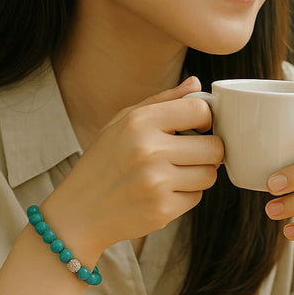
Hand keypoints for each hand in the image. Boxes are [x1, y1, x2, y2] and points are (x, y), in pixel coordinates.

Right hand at [50, 78, 223, 256]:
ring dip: (199, 173)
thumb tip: (196, 83)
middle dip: (208, 150)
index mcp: (139, 122)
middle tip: (192, 152)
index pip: (199, 109)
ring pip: (210, 174)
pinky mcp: (162, 210)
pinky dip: (186, 194)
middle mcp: (149, 150)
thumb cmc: (102, 161)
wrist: (79, 211)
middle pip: (214, 147)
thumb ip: (163, 100)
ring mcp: (157, 183)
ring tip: (176, 172)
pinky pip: (197, 197)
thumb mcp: (122, 121)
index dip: (206, 118)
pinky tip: (164, 191)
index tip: (198, 126)